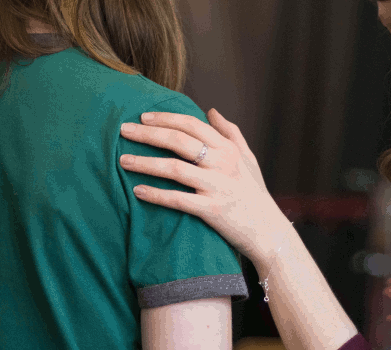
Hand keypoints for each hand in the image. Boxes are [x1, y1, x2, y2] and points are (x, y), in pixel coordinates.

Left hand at [119, 109, 288, 264]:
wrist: (268, 232)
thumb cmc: (255, 194)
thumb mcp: (247, 159)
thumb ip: (230, 132)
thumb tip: (211, 110)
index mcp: (228, 149)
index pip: (192, 125)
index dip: (166, 118)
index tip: (143, 116)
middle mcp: (223, 164)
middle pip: (179, 141)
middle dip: (148, 134)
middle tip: (124, 130)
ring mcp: (216, 187)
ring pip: (174, 169)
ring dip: (145, 163)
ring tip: (122, 161)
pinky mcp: (211, 211)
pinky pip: (178, 199)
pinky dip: (156, 194)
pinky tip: (137, 190)